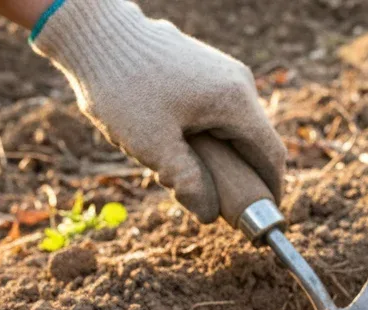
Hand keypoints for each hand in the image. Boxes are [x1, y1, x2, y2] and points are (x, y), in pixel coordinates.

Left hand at [29, 0, 285, 222]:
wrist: (96, 34)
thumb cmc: (123, 86)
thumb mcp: (153, 145)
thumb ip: (186, 182)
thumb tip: (209, 214)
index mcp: (235, 101)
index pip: (271, 155)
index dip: (270, 191)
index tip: (260, 219)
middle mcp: (237, 82)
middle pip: (253, 141)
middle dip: (238, 176)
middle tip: (214, 203)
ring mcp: (221, 72)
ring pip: (232, 126)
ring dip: (218, 156)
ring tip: (181, 173)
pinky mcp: (202, 68)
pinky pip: (215, 110)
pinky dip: (205, 134)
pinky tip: (171, 144)